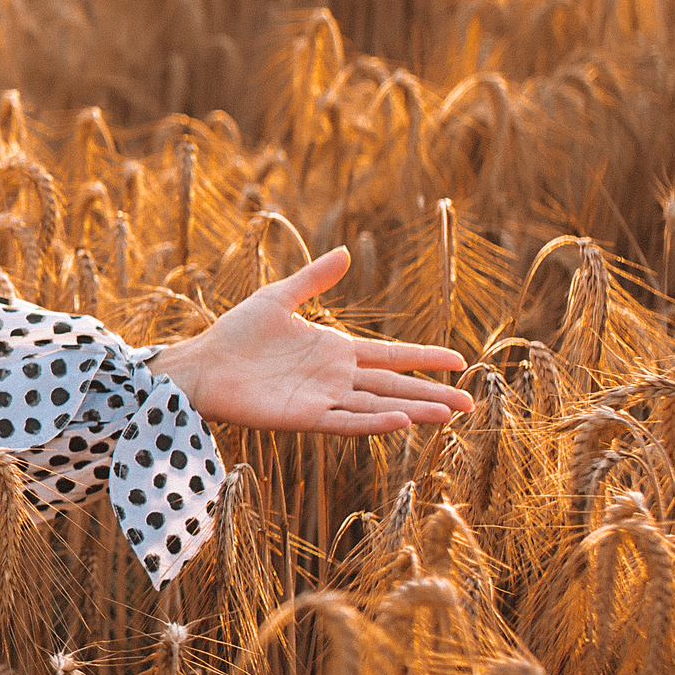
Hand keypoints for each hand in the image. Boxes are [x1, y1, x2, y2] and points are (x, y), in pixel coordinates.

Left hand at [151, 247, 472, 434]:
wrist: (204, 364)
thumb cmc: (236, 333)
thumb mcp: (278, 298)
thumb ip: (313, 278)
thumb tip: (345, 253)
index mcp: (335, 350)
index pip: (391, 356)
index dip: (424, 359)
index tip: (459, 362)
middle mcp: (335, 377)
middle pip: (394, 385)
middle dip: (432, 394)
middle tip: (470, 403)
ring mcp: (322, 399)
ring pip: (378, 406)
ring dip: (413, 410)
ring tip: (449, 415)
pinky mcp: (304, 416)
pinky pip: (345, 421)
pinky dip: (373, 422)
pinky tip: (402, 421)